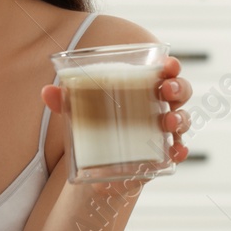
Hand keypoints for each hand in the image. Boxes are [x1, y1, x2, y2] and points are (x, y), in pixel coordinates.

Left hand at [39, 55, 194, 163]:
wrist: (100, 165)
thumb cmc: (98, 127)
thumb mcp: (81, 112)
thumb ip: (66, 102)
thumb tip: (48, 92)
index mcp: (145, 89)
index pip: (165, 72)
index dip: (171, 67)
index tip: (168, 64)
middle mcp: (160, 107)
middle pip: (181, 92)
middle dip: (179, 88)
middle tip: (166, 91)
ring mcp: (163, 132)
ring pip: (183, 120)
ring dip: (180, 119)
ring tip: (168, 122)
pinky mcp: (162, 156)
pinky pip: (178, 152)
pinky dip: (181, 151)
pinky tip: (176, 153)